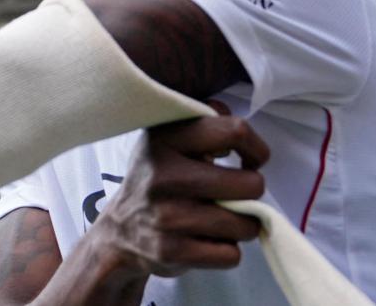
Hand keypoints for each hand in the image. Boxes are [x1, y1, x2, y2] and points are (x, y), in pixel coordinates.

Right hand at [91, 113, 269, 279]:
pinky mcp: (172, 251)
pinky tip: (206, 240)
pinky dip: (225, 250)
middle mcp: (163, 175)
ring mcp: (168, 216)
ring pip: (244, 224)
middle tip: (235, 193)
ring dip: (240, 224)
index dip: (256, 148)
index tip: (250, 160)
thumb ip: (203, 121)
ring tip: (219, 217)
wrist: (119, 231)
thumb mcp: (168, 138)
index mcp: (166, 139)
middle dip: (251, 192)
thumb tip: (236, 122)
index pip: (235, 131)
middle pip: (251, 185)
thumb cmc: (157, 178)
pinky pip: (231, 255)